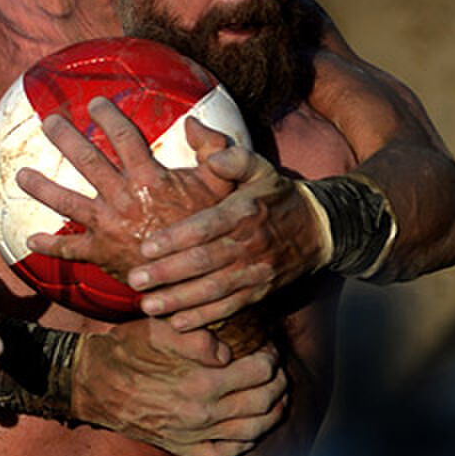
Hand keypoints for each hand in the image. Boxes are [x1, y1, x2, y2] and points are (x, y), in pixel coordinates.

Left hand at [17, 99, 235, 280]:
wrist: (197, 277)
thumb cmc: (209, 229)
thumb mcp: (221, 187)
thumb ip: (214, 151)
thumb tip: (195, 122)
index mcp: (149, 179)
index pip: (124, 137)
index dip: (109, 116)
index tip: (96, 103)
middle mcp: (123, 199)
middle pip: (87, 161)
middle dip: (65, 138)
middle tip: (49, 122)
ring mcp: (108, 227)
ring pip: (66, 202)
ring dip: (41, 187)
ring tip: (21, 175)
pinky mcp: (102, 253)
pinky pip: (70, 249)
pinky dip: (49, 245)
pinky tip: (31, 240)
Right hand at [72, 318, 288, 455]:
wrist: (91, 384)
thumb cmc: (125, 350)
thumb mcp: (158, 330)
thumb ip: (198, 338)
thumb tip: (228, 353)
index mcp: (200, 383)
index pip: (259, 372)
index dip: (271, 357)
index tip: (267, 348)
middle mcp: (201, 415)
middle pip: (264, 402)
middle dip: (278, 383)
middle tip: (275, 369)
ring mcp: (193, 436)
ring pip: (252, 431)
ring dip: (272, 413)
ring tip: (274, 396)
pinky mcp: (181, 449)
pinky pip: (225, 455)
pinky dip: (245, 444)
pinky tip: (249, 428)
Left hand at [124, 136, 325, 328]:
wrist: (319, 228)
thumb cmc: (275, 195)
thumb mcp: (258, 167)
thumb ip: (228, 154)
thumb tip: (196, 132)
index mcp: (244, 211)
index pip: (206, 226)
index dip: (175, 239)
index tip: (146, 248)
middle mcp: (249, 244)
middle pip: (204, 262)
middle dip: (168, 274)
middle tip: (135, 279)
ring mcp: (255, 271)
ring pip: (213, 290)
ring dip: (179, 300)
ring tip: (148, 305)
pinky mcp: (259, 292)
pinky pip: (229, 308)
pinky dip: (203, 318)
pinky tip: (176, 322)